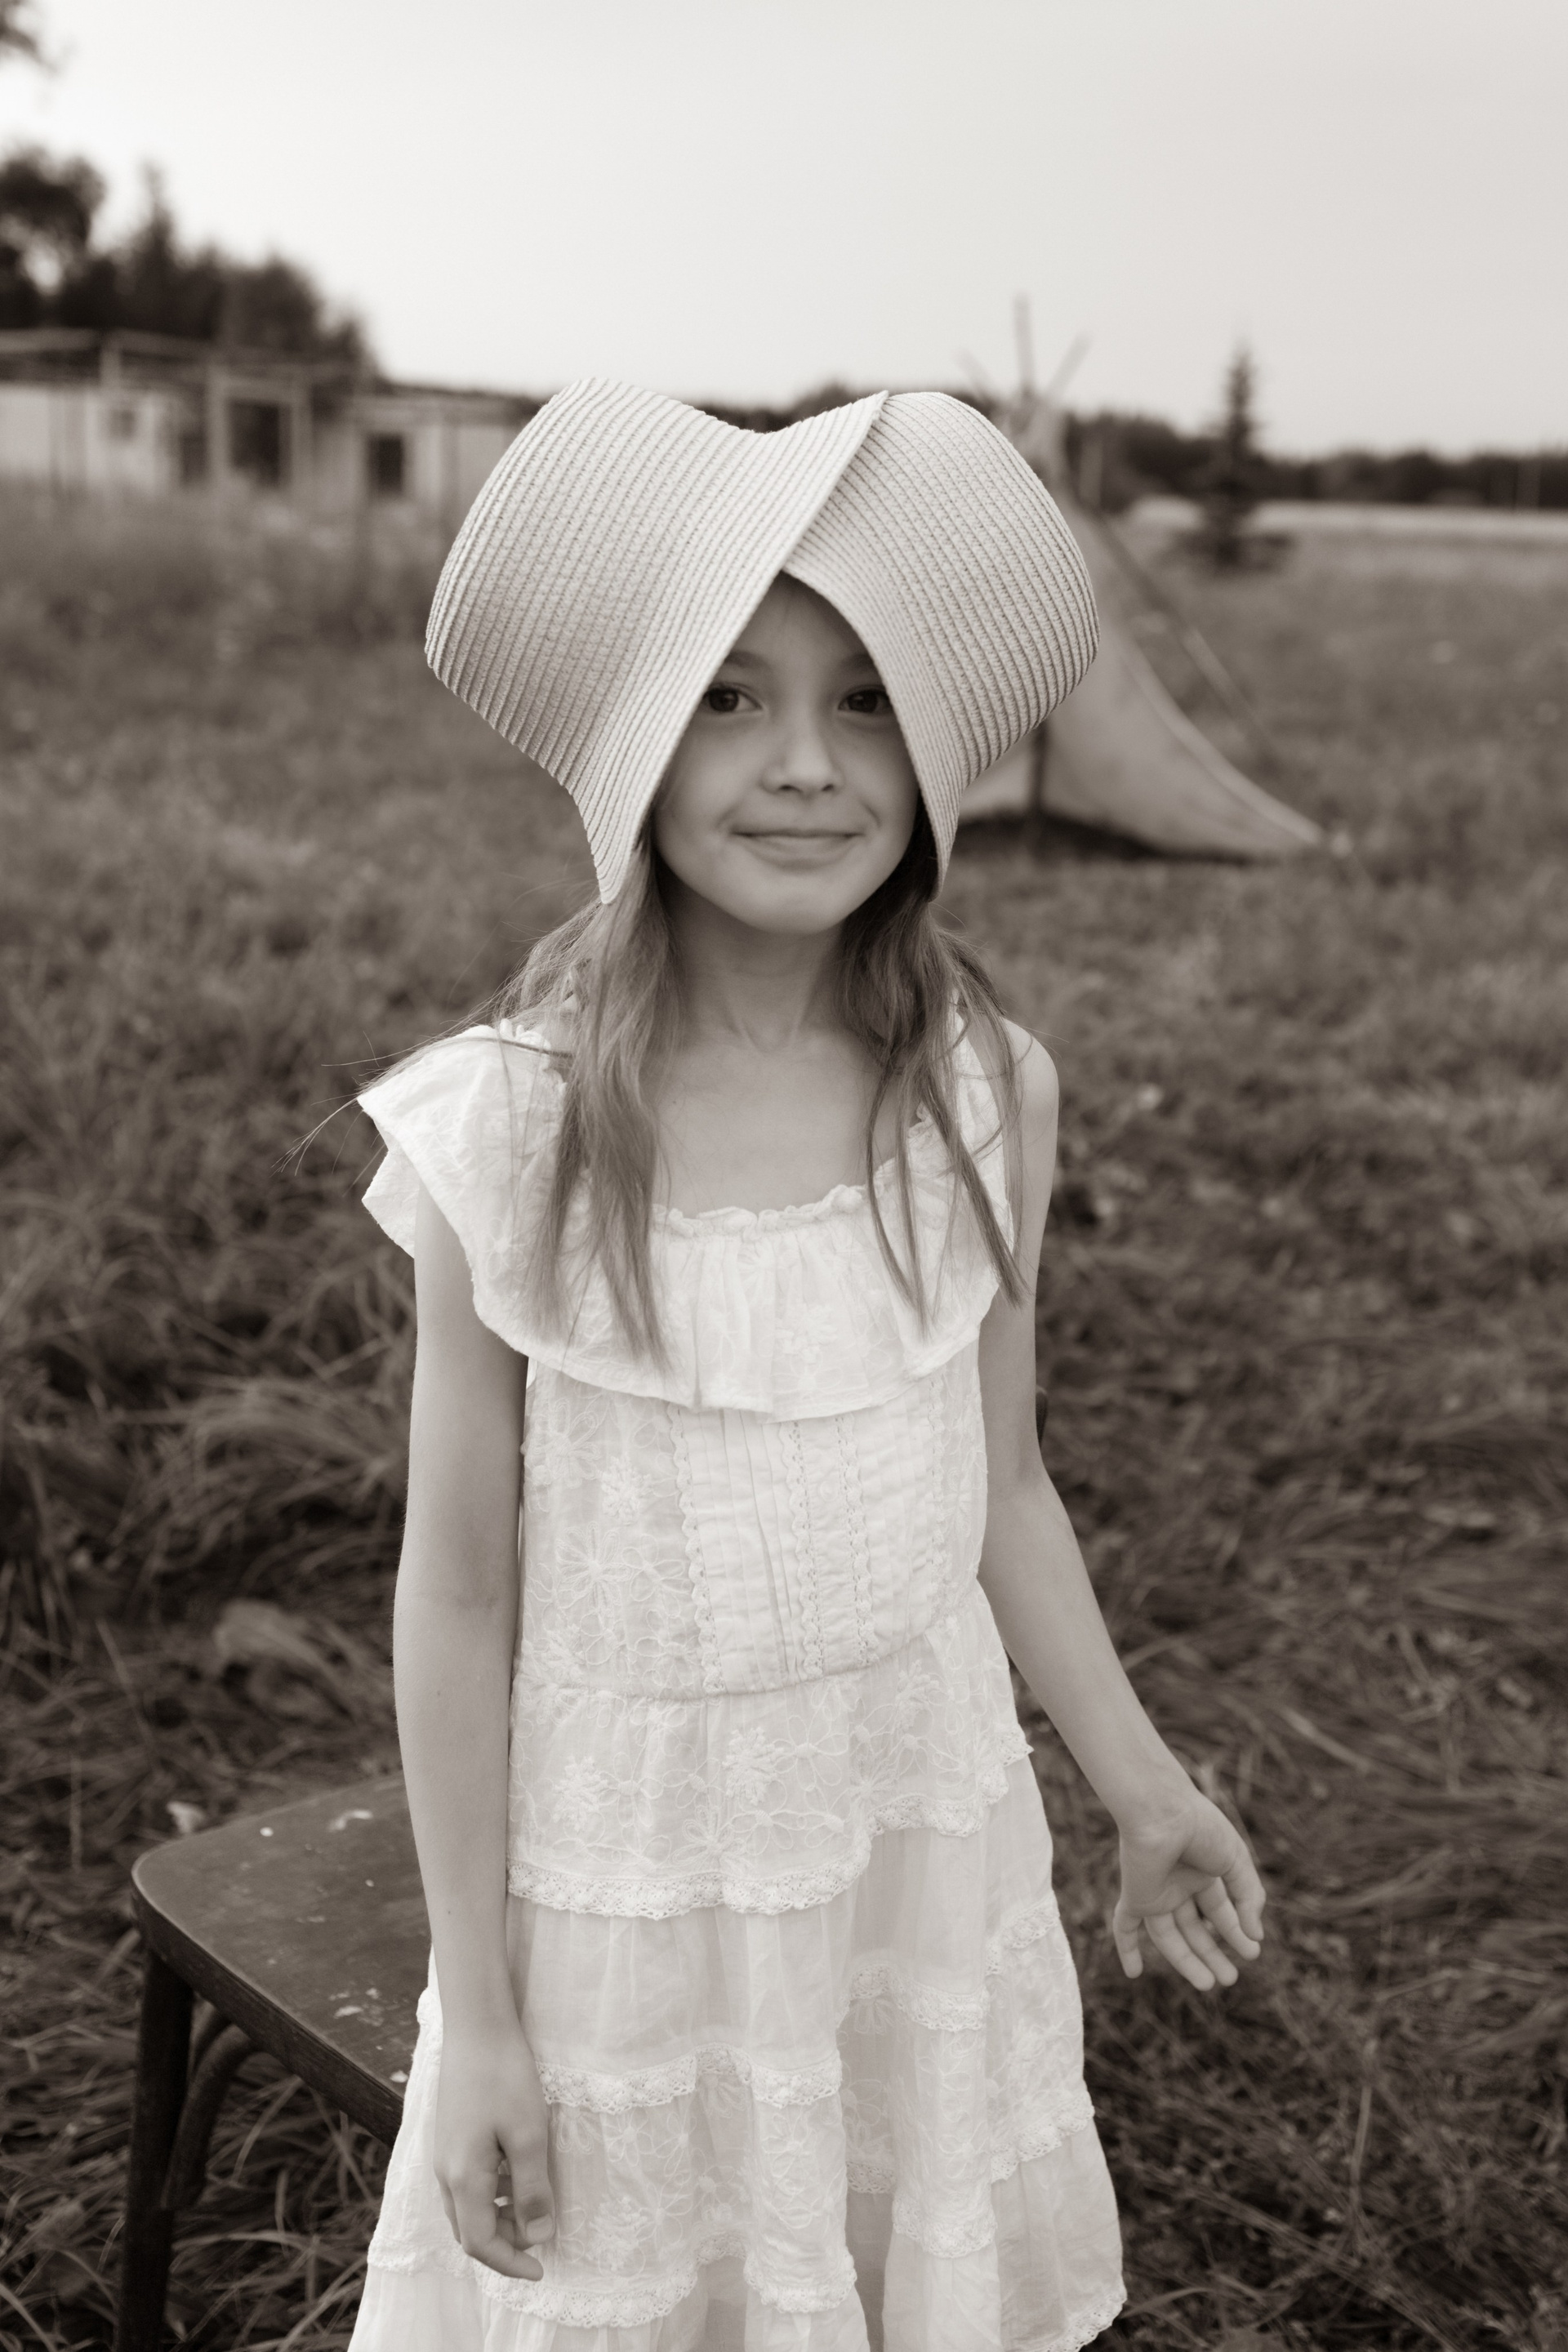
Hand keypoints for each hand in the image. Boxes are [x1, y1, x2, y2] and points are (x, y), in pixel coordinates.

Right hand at [434, 2017, 555, 2278]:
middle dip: (505, 2244)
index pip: (480, 2244)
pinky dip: (491, 2194)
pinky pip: (466, 2183)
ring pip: (466, 2207)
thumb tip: (538, 2237)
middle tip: (542, 2237)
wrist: (477, 2026)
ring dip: (499, 2219)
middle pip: (469, 2230)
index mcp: (462, 2178)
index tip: (542, 2269)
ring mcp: (444, 2153)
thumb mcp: (529, 2135)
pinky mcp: (450, 2136)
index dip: (510, 2264)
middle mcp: (445, 2172)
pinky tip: (516, 2174)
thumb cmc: (505, 2077)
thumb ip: (532, 2191)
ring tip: (535, 2206)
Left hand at [1112, 1786, 1265, 1991]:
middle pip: (1195, 1928)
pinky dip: (1126, 1948)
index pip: (1219, 1910)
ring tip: (1209, 1984)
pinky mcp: (1135, 1895)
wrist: (1162, 1811)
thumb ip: (1249, 1898)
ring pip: (1169, 1936)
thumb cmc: (1201, 1828)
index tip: (1252, 1952)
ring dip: (1187, 1960)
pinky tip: (1134, 1973)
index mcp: (1202, 1870)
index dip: (1235, 1931)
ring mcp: (1156, 1891)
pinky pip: (1125, 1926)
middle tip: (1230, 1979)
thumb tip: (1255, 1935)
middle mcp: (1178, 1883)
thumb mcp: (1236, 1861)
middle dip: (1212, 1953)